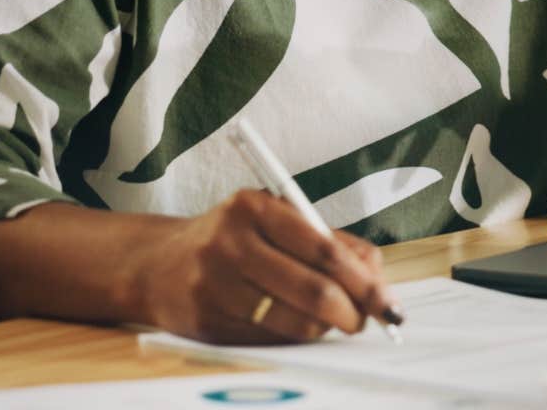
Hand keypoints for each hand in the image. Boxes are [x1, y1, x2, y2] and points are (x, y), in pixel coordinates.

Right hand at [128, 189, 392, 344]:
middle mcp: (231, 243)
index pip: (325, 250)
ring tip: (333, 323)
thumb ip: (329, 241)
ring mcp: (215, 284)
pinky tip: (298, 328)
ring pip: (293, 321)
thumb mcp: (276, 220)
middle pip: (313, 290)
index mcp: (255, 207)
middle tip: (365, 321)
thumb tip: (377, 278)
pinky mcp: (206, 321)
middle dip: (352, 313)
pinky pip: (269, 340)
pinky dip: (294, 339)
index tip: (388, 303)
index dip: (364, 282)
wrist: (158, 264)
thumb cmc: (234, 239)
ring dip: (325, 330)